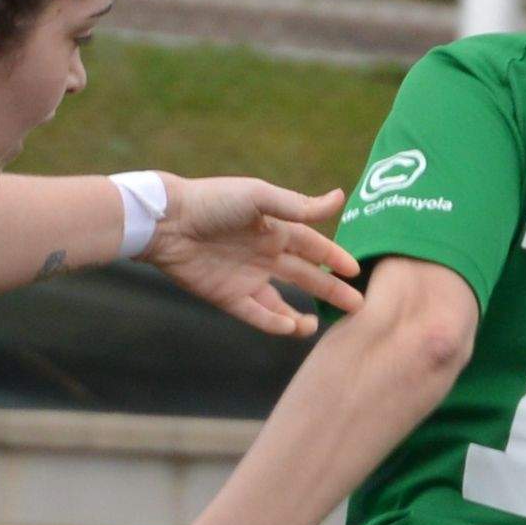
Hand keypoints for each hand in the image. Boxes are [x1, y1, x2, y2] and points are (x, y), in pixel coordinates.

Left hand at [146, 179, 358, 338]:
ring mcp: (247, 278)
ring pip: (283, 303)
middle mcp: (265, 255)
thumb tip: (339, 198)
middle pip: (305, 277)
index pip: (313, 247)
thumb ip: (297, 205)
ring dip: (301, 315)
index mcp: (275, 229)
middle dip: (330, 291)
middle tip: (357, 306)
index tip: (357, 271)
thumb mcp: (258, 197)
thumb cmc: (213, 202)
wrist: (168, 223)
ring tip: (319, 325)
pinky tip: (290, 327)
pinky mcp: (228, 297)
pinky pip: (257, 315)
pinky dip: (274, 323)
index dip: (335, 258)